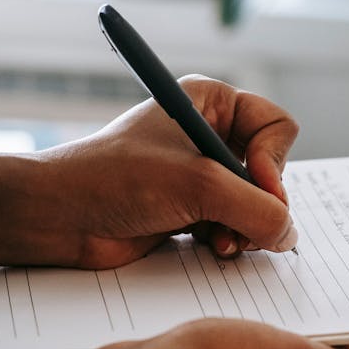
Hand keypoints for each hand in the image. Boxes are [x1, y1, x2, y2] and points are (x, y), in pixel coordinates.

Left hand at [0, 75, 299, 269]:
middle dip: (260, 202)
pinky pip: (236, 222)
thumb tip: (289, 234)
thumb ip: (256, 208)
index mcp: (212, 102)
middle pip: (270, 169)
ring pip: (256, 201)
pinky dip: (232, 238)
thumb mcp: (198, 185)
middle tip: (243, 223)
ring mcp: (202, 172)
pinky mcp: (193, 206)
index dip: (273, 161)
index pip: (277, 127)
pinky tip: (213, 246)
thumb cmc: (115, 179)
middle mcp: (211, 133)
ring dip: (246, 225)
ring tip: (223, 240)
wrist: (59, 217)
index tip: (254, 185)